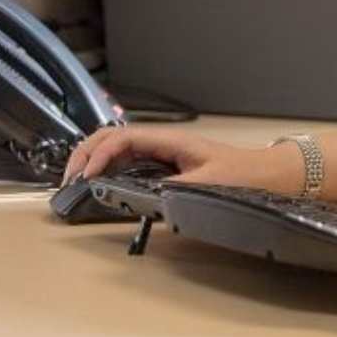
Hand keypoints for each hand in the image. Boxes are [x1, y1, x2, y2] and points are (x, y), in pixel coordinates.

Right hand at [58, 125, 297, 193]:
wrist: (267, 175)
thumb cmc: (244, 174)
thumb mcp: (208, 183)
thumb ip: (175, 191)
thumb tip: (145, 198)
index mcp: (170, 140)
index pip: (122, 138)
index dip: (99, 155)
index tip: (87, 176)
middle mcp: (162, 144)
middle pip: (111, 139)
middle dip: (85, 155)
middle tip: (69, 181)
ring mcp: (161, 154)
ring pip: (116, 149)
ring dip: (93, 161)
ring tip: (76, 182)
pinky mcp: (164, 167)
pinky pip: (127, 163)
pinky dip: (107, 170)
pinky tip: (99, 183)